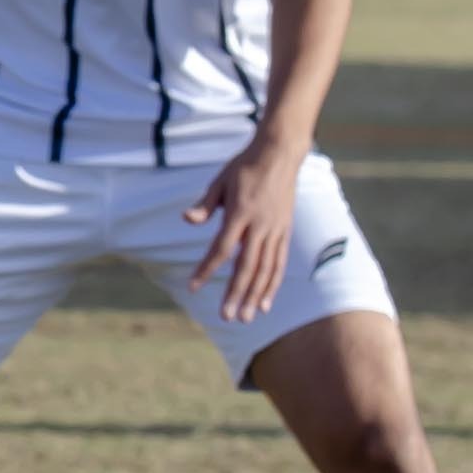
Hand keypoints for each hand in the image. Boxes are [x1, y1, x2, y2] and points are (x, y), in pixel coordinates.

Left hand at [186, 131, 307, 321]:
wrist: (280, 154)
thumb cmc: (244, 167)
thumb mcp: (220, 182)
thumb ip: (206, 205)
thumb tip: (187, 220)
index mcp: (241, 213)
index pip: (221, 248)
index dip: (206, 269)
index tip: (192, 286)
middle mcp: (260, 225)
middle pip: (247, 266)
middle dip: (236, 293)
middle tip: (227, 317)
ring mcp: (275, 230)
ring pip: (265, 269)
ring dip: (255, 295)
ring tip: (245, 317)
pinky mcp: (284, 232)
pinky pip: (279, 263)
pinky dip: (272, 284)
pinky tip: (264, 303)